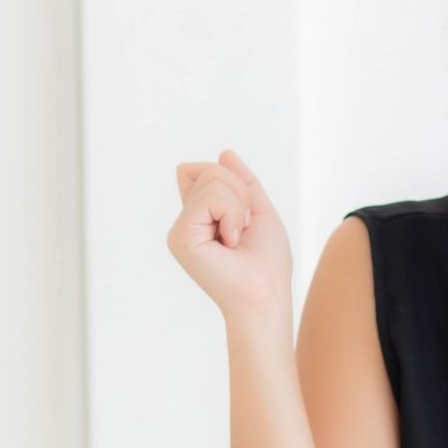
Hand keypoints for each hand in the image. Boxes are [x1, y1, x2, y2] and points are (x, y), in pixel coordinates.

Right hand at [166, 149, 293, 323]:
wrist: (267, 293)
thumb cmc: (267, 262)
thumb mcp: (258, 210)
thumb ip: (242, 181)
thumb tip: (224, 153)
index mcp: (200, 217)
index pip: (204, 171)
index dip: (232, 182)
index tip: (245, 216)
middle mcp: (185, 222)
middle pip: (209, 170)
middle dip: (239, 192)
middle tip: (244, 228)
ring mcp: (180, 230)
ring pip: (211, 179)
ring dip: (238, 205)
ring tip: (237, 238)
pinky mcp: (180, 237)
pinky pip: (210, 198)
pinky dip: (232, 214)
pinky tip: (230, 242)